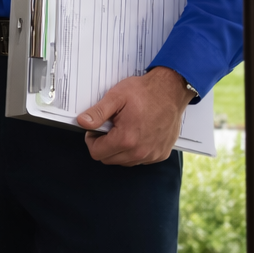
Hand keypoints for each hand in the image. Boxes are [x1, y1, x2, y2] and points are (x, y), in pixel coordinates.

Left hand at [76, 66, 193, 165]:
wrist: (171, 91)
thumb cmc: (145, 92)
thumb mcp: (116, 97)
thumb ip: (98, 113)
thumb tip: (82, 122)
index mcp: (126, 139)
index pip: (96, 153)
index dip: (92, 140)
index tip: (96, 129)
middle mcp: (140, 152)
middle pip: (109, 160)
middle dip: (104, 145)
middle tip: (110, 127)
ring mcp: (152, 154)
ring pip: (124, 161)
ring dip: (119, 149)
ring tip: (124, 129)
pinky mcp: (161, 154)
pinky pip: (140, 160)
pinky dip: (134, 150)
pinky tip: (137, 134)